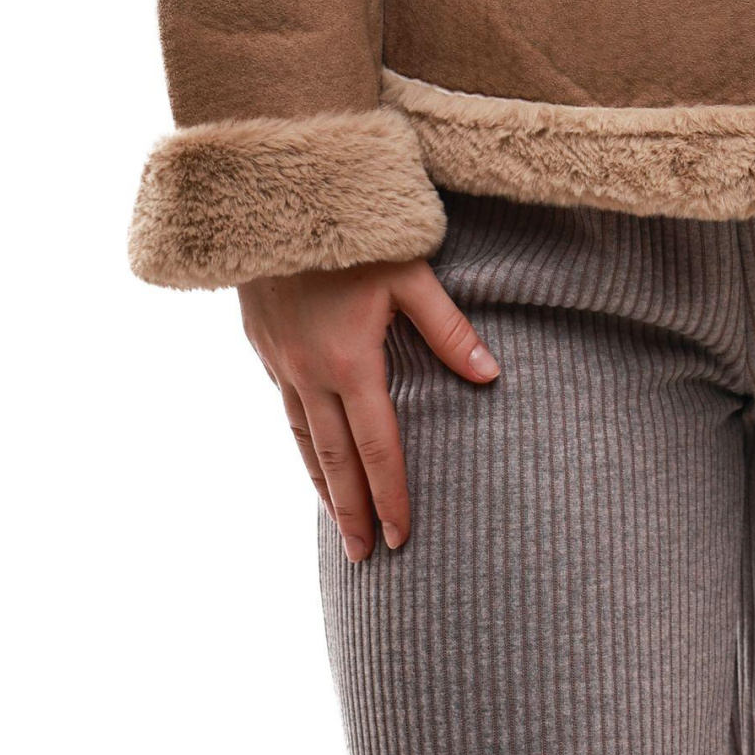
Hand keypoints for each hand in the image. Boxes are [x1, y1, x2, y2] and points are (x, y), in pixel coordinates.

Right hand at [238, 257, 499, 562]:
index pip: (377, 447)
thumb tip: (491, 376)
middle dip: (352, 512)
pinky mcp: (263, 345)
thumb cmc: (354, 229)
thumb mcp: (411, 272)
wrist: (273, 196)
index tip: (401, 537)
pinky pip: (285, 410)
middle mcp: (309, 374)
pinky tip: (310, 453)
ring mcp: (280, 362)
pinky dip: (301, 443)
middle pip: (334, 460)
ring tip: (337, 523)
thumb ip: (448, 328)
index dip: (391, 495)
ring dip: (321, 486)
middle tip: (366, 558)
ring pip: (303, 439)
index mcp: (350, 363)